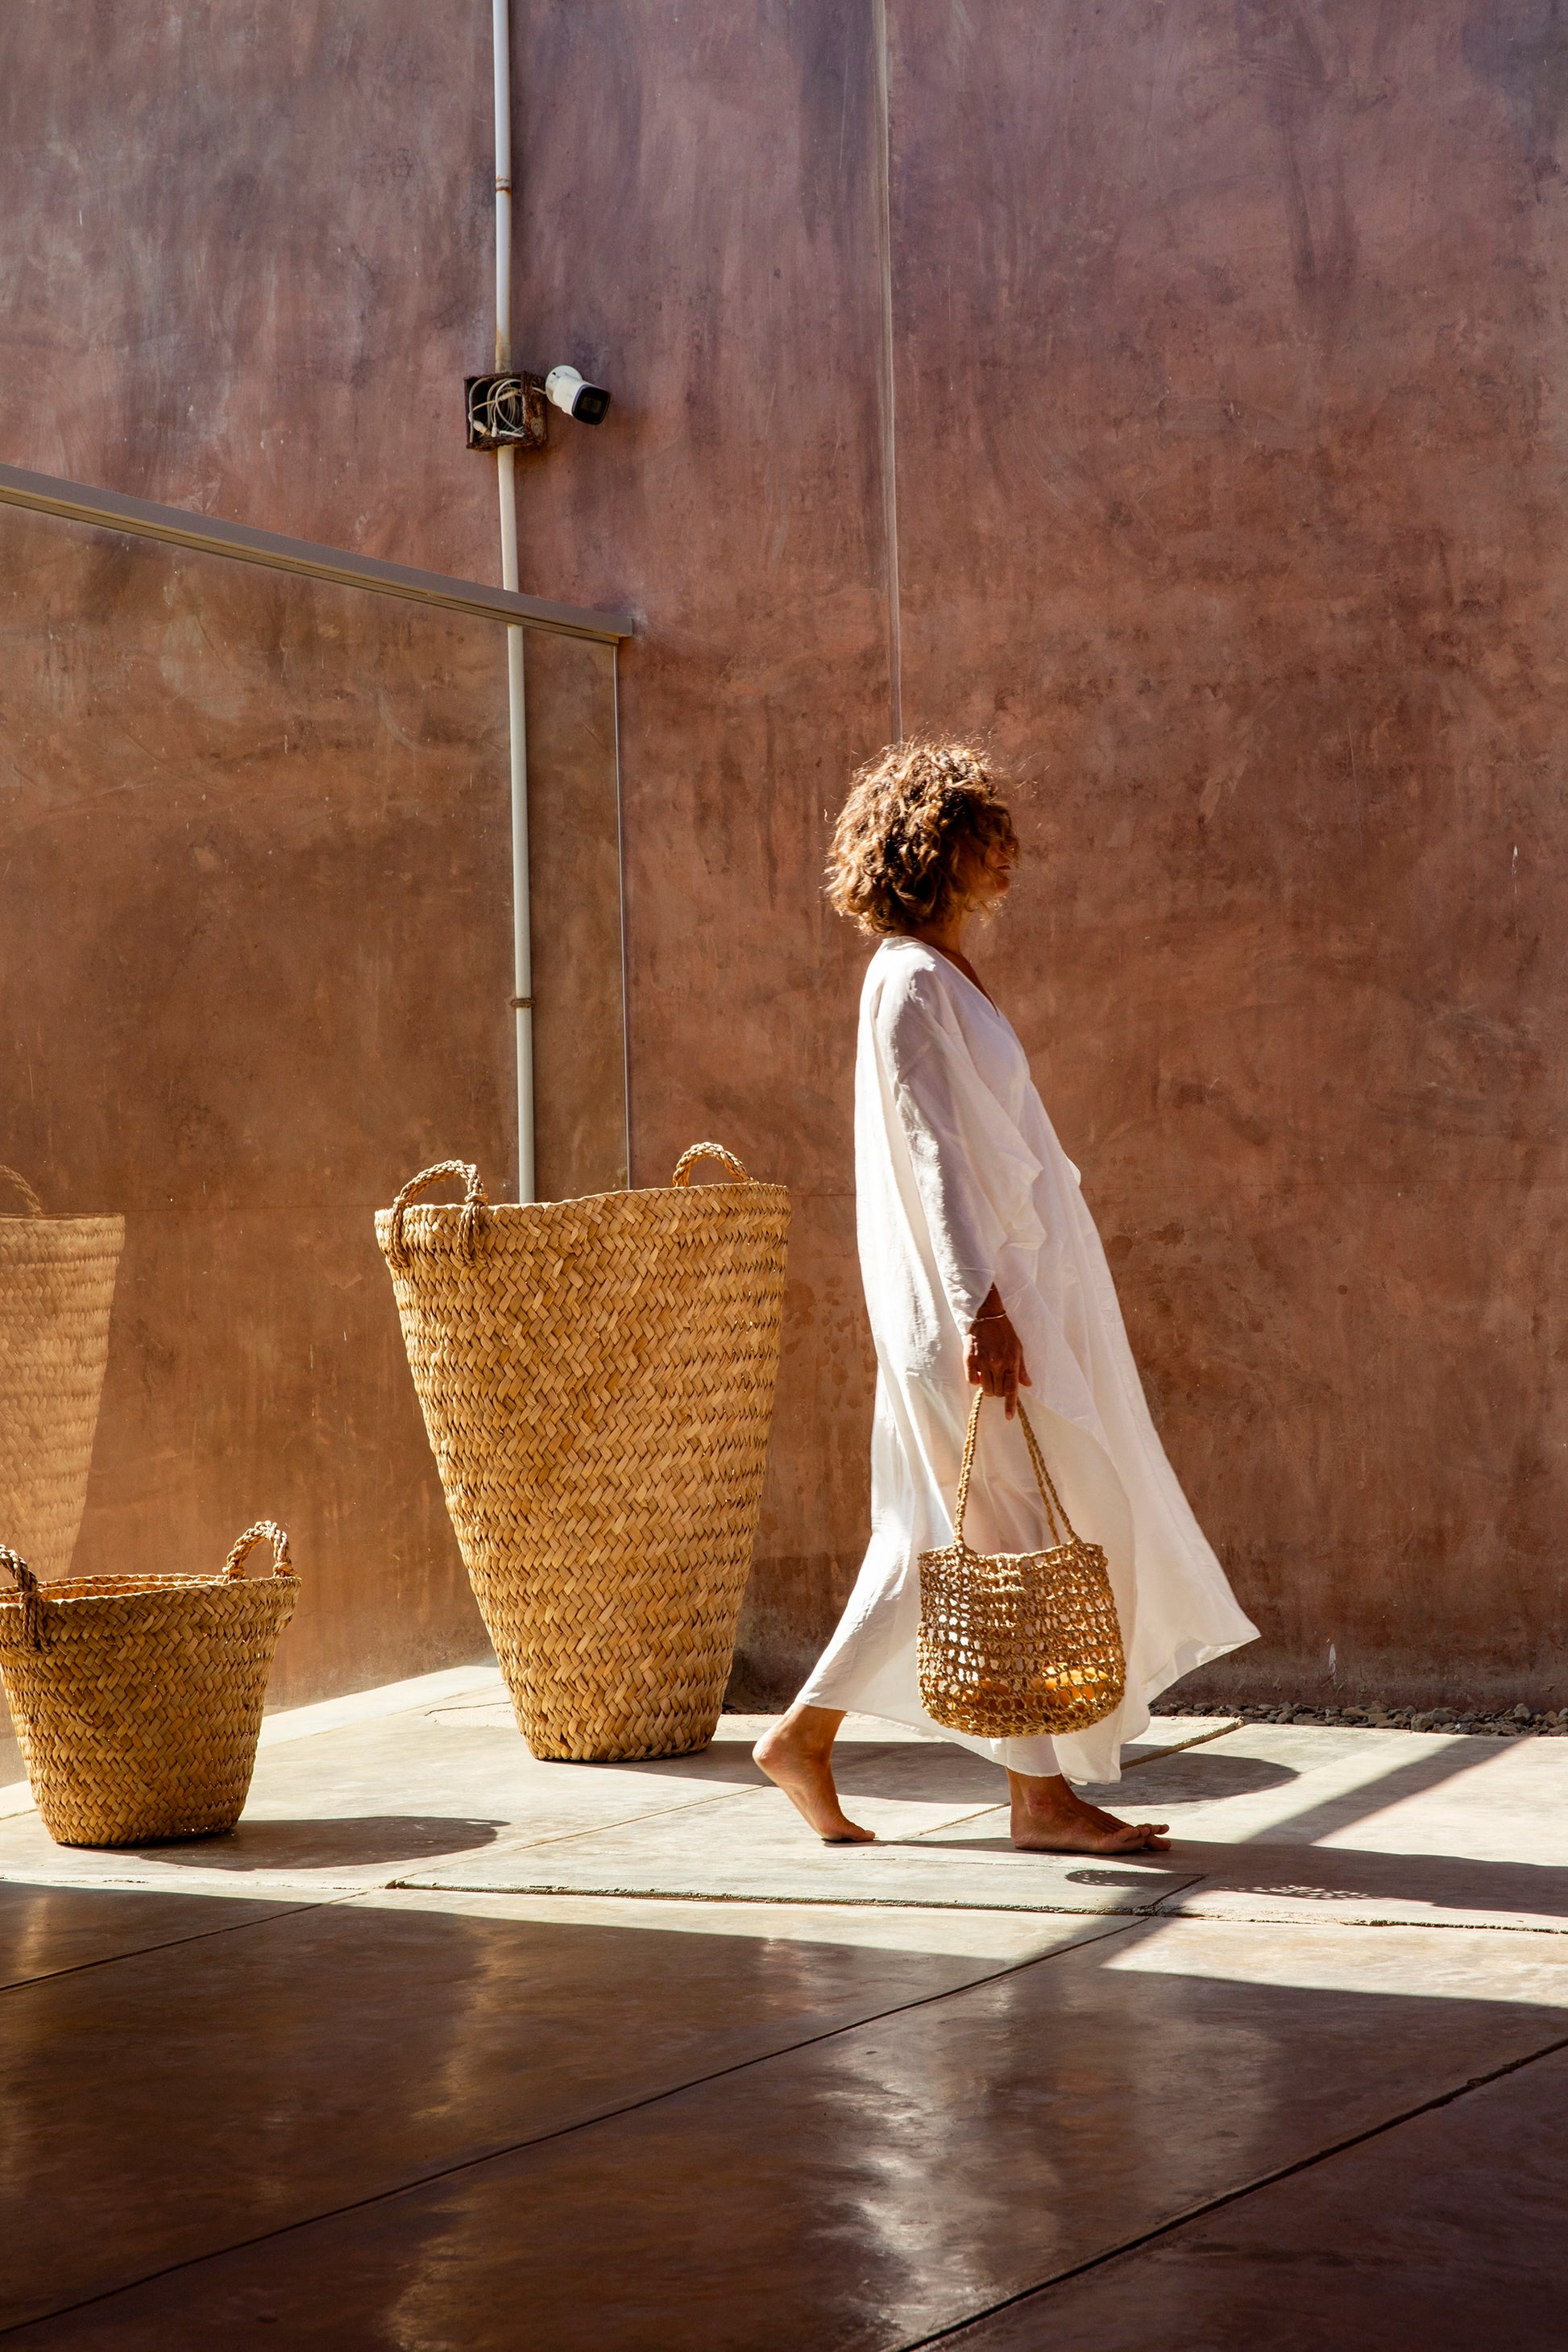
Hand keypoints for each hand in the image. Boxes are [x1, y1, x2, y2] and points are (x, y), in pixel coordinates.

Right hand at [966, 1285, 1030, 1418]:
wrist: (987, 1316)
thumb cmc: (1004, 1332)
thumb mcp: (1018, 1349)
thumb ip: (1021, 1369)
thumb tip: (1028, 1384)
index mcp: (1011, 1362)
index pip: (1011, 1389)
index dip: (1010, 1405)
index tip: (1008, 1417)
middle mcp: (997, 1364)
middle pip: (996, 1392)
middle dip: (997, 1391)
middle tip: (996, 1380)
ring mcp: (982, 1362)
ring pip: (984, 1388)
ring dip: (986, 1387)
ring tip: (987, 1375)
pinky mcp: (969, 1359)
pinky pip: (971, 1380)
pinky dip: (974, 1380)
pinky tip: (977, 1372)